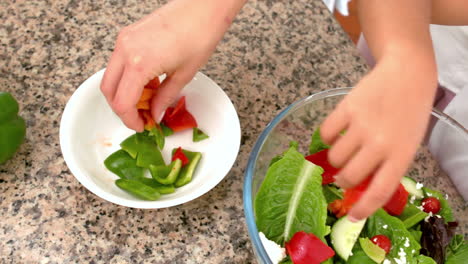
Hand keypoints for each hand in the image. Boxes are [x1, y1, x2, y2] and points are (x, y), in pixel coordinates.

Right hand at [100, 0, 240, 130]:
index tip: (142, 126)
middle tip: (142, 117)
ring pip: (111, 76)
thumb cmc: (199, 36)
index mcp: (138, 64)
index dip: (130, 120)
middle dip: (122, 108)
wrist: (203, 7)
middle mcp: (125, 50)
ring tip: (148, 101)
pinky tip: (148, 83)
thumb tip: (155, 114)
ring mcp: (124, 40)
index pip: (121, 103)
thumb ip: (164, 99)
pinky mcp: (128, 34)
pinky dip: (128, 77)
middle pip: (108, 90)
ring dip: (124, 93)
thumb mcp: (183, 75)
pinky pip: (119, 62)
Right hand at [320, 53, 436, 220]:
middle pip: (348, 175)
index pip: (378, 191)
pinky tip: (337, 132)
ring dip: (335, 158)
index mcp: (400, 155)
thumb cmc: (409, 113)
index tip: (352, 216)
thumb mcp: (408, 144)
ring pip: (334, 156)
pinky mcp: (346, 108)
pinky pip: (326, 133)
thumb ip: (388, 165)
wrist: (407, 74)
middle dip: (343, 179)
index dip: (363, 208)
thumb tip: (360, 185)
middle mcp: (380, 143)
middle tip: (344, 174)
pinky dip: (327, 137)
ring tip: (344, 149)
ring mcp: (361, 125)